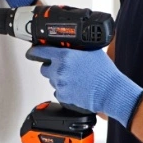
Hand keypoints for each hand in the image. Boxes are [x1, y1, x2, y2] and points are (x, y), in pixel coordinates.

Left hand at [27, 46, 142, 127]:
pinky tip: (76, 87)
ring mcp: (60, 85)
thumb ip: (77, 48)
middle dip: (51, 67)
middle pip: (44, 68)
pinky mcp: (63, 97)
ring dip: (58, 78)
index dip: (35, 51)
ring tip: (74, 78)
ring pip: (52, 80)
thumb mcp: (92, 51)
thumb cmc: (104, 73)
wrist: (110, 92)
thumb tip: (71, 46)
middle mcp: (59, 71)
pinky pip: (58, 91)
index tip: (32, 52)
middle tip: (63, 67)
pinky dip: (64, 89)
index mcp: (65, 56)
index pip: (40, 52)